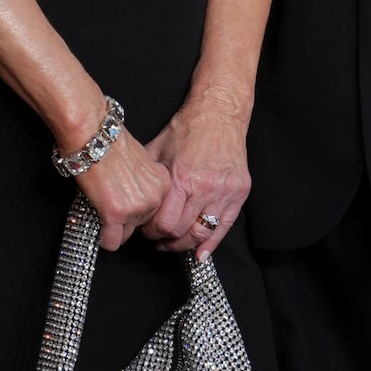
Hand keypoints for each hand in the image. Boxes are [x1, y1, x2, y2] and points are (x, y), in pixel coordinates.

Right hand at [73, 133, 169, 250]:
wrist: (93, 135)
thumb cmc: (110, 141)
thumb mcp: (141, 160)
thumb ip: (145, 181)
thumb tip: (136, 194)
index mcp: (164, 184)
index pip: (156, 214)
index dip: (138, 210)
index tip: (127, 205)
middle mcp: (154, 198)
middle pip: (141, 226)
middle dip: (126, 219)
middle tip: (111, 203)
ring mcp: (136, 208)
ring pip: (126, 235)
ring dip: (114, 225)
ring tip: (102, 206)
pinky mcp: (116, 214)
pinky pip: (112, 241)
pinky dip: (104, 238)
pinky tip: (98, 228)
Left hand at [144, 94, 250, 257]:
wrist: (218, 115)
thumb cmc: (186, 130)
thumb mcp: (157, 150)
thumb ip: (146, 177)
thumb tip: (131, 198)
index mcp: (182, 178)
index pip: (164, 223)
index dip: (151, 232)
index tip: (145, 230)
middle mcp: (205, 188)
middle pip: (181, 231)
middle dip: (165, 239)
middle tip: (156, 238)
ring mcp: (224, 192)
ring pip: (202, 233)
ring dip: (185, 245)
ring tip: (173, 244)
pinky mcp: (239, 193)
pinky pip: (224, 228)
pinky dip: (211, 244)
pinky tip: (200, 254)